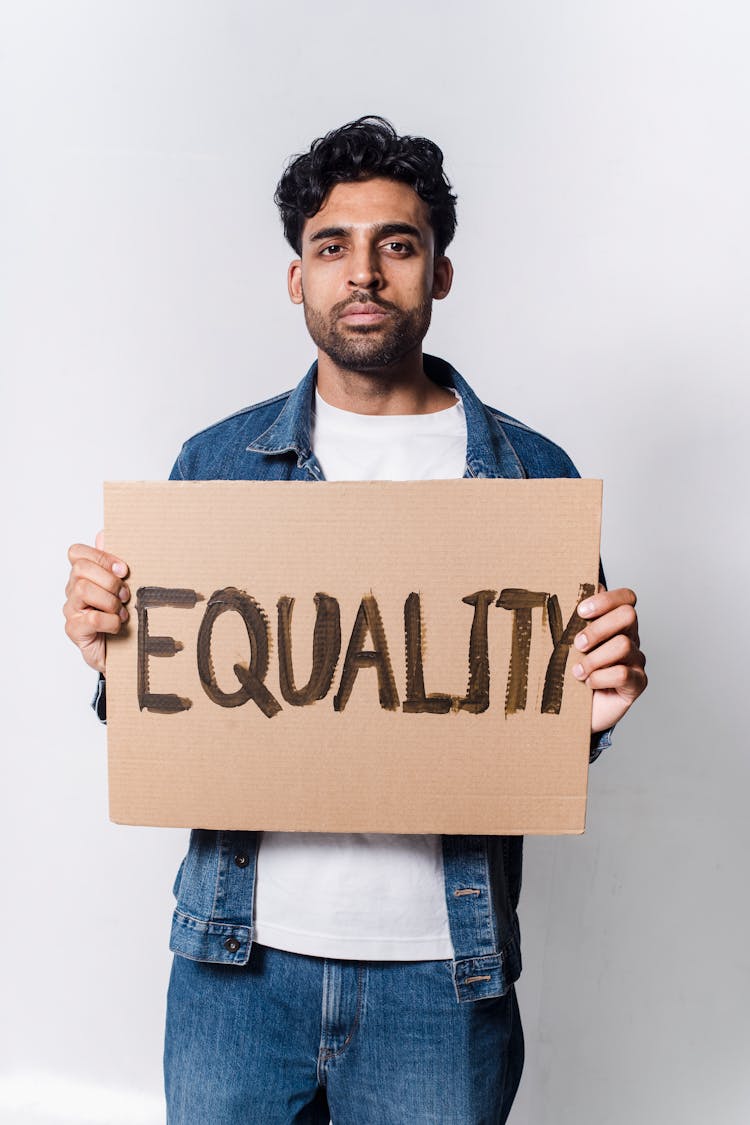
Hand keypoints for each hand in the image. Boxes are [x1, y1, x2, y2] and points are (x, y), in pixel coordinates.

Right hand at [63, 531, 129, 673]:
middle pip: (81, 569)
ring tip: (122, 613)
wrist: (123, 653)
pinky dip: (111, 621)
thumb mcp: (124, 587)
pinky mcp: (74, 630)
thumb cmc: (123, 616)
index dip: (101, 557)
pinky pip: (92, 618)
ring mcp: (71, 610)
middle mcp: (73, 590)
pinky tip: (117, 626)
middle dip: (110, 580)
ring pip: (83, 590)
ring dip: (110, 601)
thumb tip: (104, 534)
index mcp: (84, 576)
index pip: (77, 552)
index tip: (124, 570)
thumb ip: (114, 563)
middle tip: (126, 595)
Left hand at [571, 586, 646, 733]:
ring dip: (594, 658)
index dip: (606, 600)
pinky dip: (600, 678)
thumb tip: (566, 592)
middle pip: (628, 615)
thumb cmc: (569, 672)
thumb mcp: (566, 644)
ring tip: (577, 671)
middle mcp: (630, 638)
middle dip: (598, 628)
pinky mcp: (637, 683)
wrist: (572, 711)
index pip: (626, 598)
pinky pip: (623, 674)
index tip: (581, 611)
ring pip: (623, 645)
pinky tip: (589, 684)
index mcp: (615, 623)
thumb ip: (572, 621)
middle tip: (577, 644)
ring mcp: (636, 660)